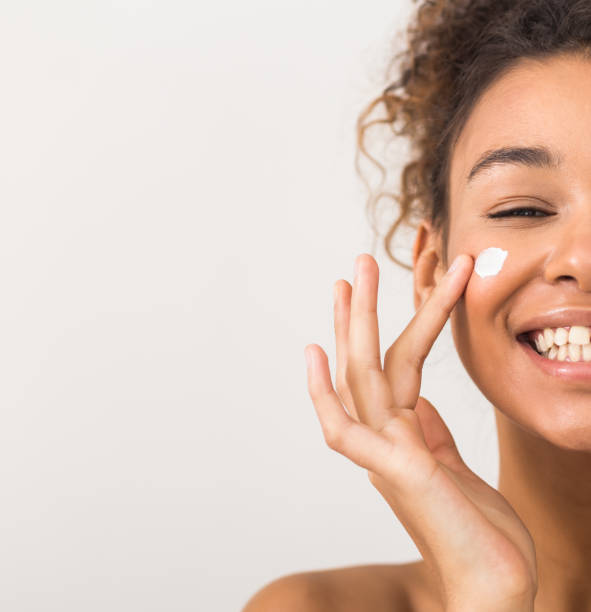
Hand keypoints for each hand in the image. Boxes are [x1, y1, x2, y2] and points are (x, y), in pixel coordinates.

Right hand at [304, 253, 536, 610]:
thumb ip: (432, 435)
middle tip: (355, 265)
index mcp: (403, 436)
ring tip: (352, 278)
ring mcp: (386, 453)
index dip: (374, 331)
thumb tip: (422, 404)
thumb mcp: (455, 468)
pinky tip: (316, 353)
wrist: (495, 589)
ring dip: (355, 326)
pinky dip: (324, 393)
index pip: (386, 370)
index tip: (360, 297)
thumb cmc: (479, 533)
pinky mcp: (393, 470)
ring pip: (362, 378)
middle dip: (361, 312)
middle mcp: (387, 439)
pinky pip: (346, 428)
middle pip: (366, 363)